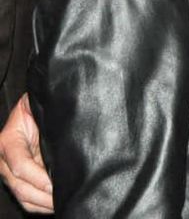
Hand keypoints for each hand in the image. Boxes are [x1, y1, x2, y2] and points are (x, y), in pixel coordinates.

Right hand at [0, 94, 52, 212]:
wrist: (31, 107)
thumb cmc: (37, 105)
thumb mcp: (37, 108)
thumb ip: (46, 122)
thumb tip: (62, 140)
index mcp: (8, 140)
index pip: (20, 165)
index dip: (37, 178)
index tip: (54, 185)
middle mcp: (4, 159)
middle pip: (19, 186)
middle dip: (42, 196)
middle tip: (62, 199)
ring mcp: (10, 170)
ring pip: (22, 195)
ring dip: (42, 203)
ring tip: (61, 203)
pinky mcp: (18, 177)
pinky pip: (25, 196)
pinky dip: (39, 204)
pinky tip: (54, 204)